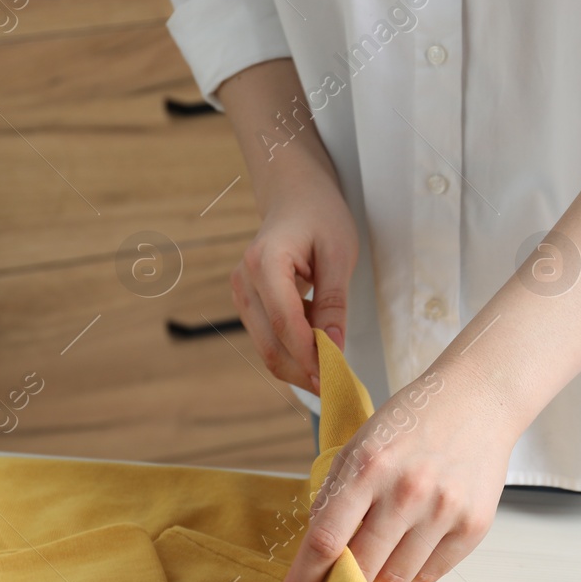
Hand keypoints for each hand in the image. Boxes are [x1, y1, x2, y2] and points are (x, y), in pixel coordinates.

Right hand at [230, 157, 357, 392]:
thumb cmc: (320, 216)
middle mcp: (244, 281)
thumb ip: (334, 302)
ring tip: (332, 368)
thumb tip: (333, 347)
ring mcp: (241, 294)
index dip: (310, 356)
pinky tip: (318, 348)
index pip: (286, 324)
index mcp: (265, 263)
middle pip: (271, 345)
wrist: (295, 196)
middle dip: (304, 371)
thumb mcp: (339, 253)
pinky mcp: (246, 302)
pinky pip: (268, 338)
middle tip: (337, 385)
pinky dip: (292, 351)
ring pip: (267, 348)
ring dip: (298, 365)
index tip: (336, 376)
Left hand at [274, 365, 511, 581]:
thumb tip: (317, 558)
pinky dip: (410, 576)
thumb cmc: (410, 423)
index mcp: (368, 467)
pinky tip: (406, 553)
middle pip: (362, 568)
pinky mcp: (473, 525)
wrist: (477, 401)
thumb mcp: (358, 447)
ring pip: (397, 580)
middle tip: (339, 580)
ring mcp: (444, 510)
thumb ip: (334, 499)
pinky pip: (431, 575)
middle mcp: (407, 491)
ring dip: (378, 580)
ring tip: (380, 554)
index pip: (326, 541)